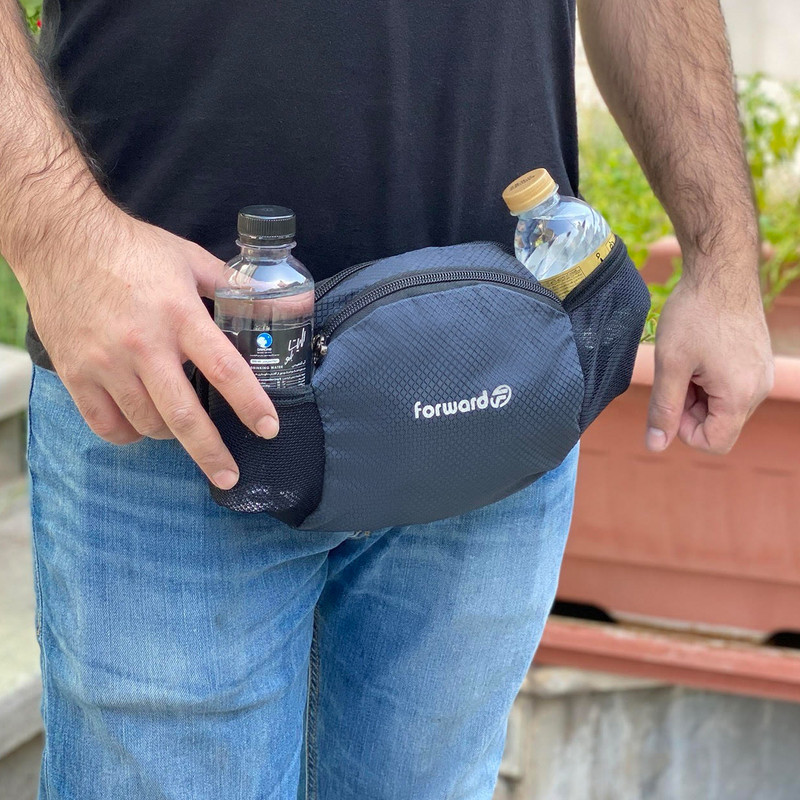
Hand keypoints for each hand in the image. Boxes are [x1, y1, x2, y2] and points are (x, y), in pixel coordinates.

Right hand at [17, 202, 278, 488]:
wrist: (61, 239)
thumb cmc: (132, 249)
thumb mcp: (190, 259)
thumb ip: (233, 286)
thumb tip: (278, 302)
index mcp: (180, 315)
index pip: (225, 370)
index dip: (251, 404)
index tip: (269, 429)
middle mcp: (144, 345)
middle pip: (184, 416)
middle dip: (212, 452)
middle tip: (230, 475)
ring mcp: (106, 362)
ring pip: (147, 424)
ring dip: (171, 435)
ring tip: (182, 427)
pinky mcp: (75, 373)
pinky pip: (106, 425)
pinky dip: (129, 434)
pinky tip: (141, 425)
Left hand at [646, 263, 773, 453]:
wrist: (721, 272)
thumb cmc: (694, 315)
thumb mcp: (670, 365)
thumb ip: (664, 408)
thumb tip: (655, 445)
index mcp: (739, 396)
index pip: (713, 442)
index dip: (683, 430)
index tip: (670, 400)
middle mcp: (758, 390)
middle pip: (718, 426)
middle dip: (689, 410)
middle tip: (675, 374)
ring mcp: (760, 375)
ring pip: (722, 408)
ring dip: (697, 395)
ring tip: (686, 362)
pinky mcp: (756, 362)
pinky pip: (731, 389)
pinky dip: (709, 382)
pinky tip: (698, 356)